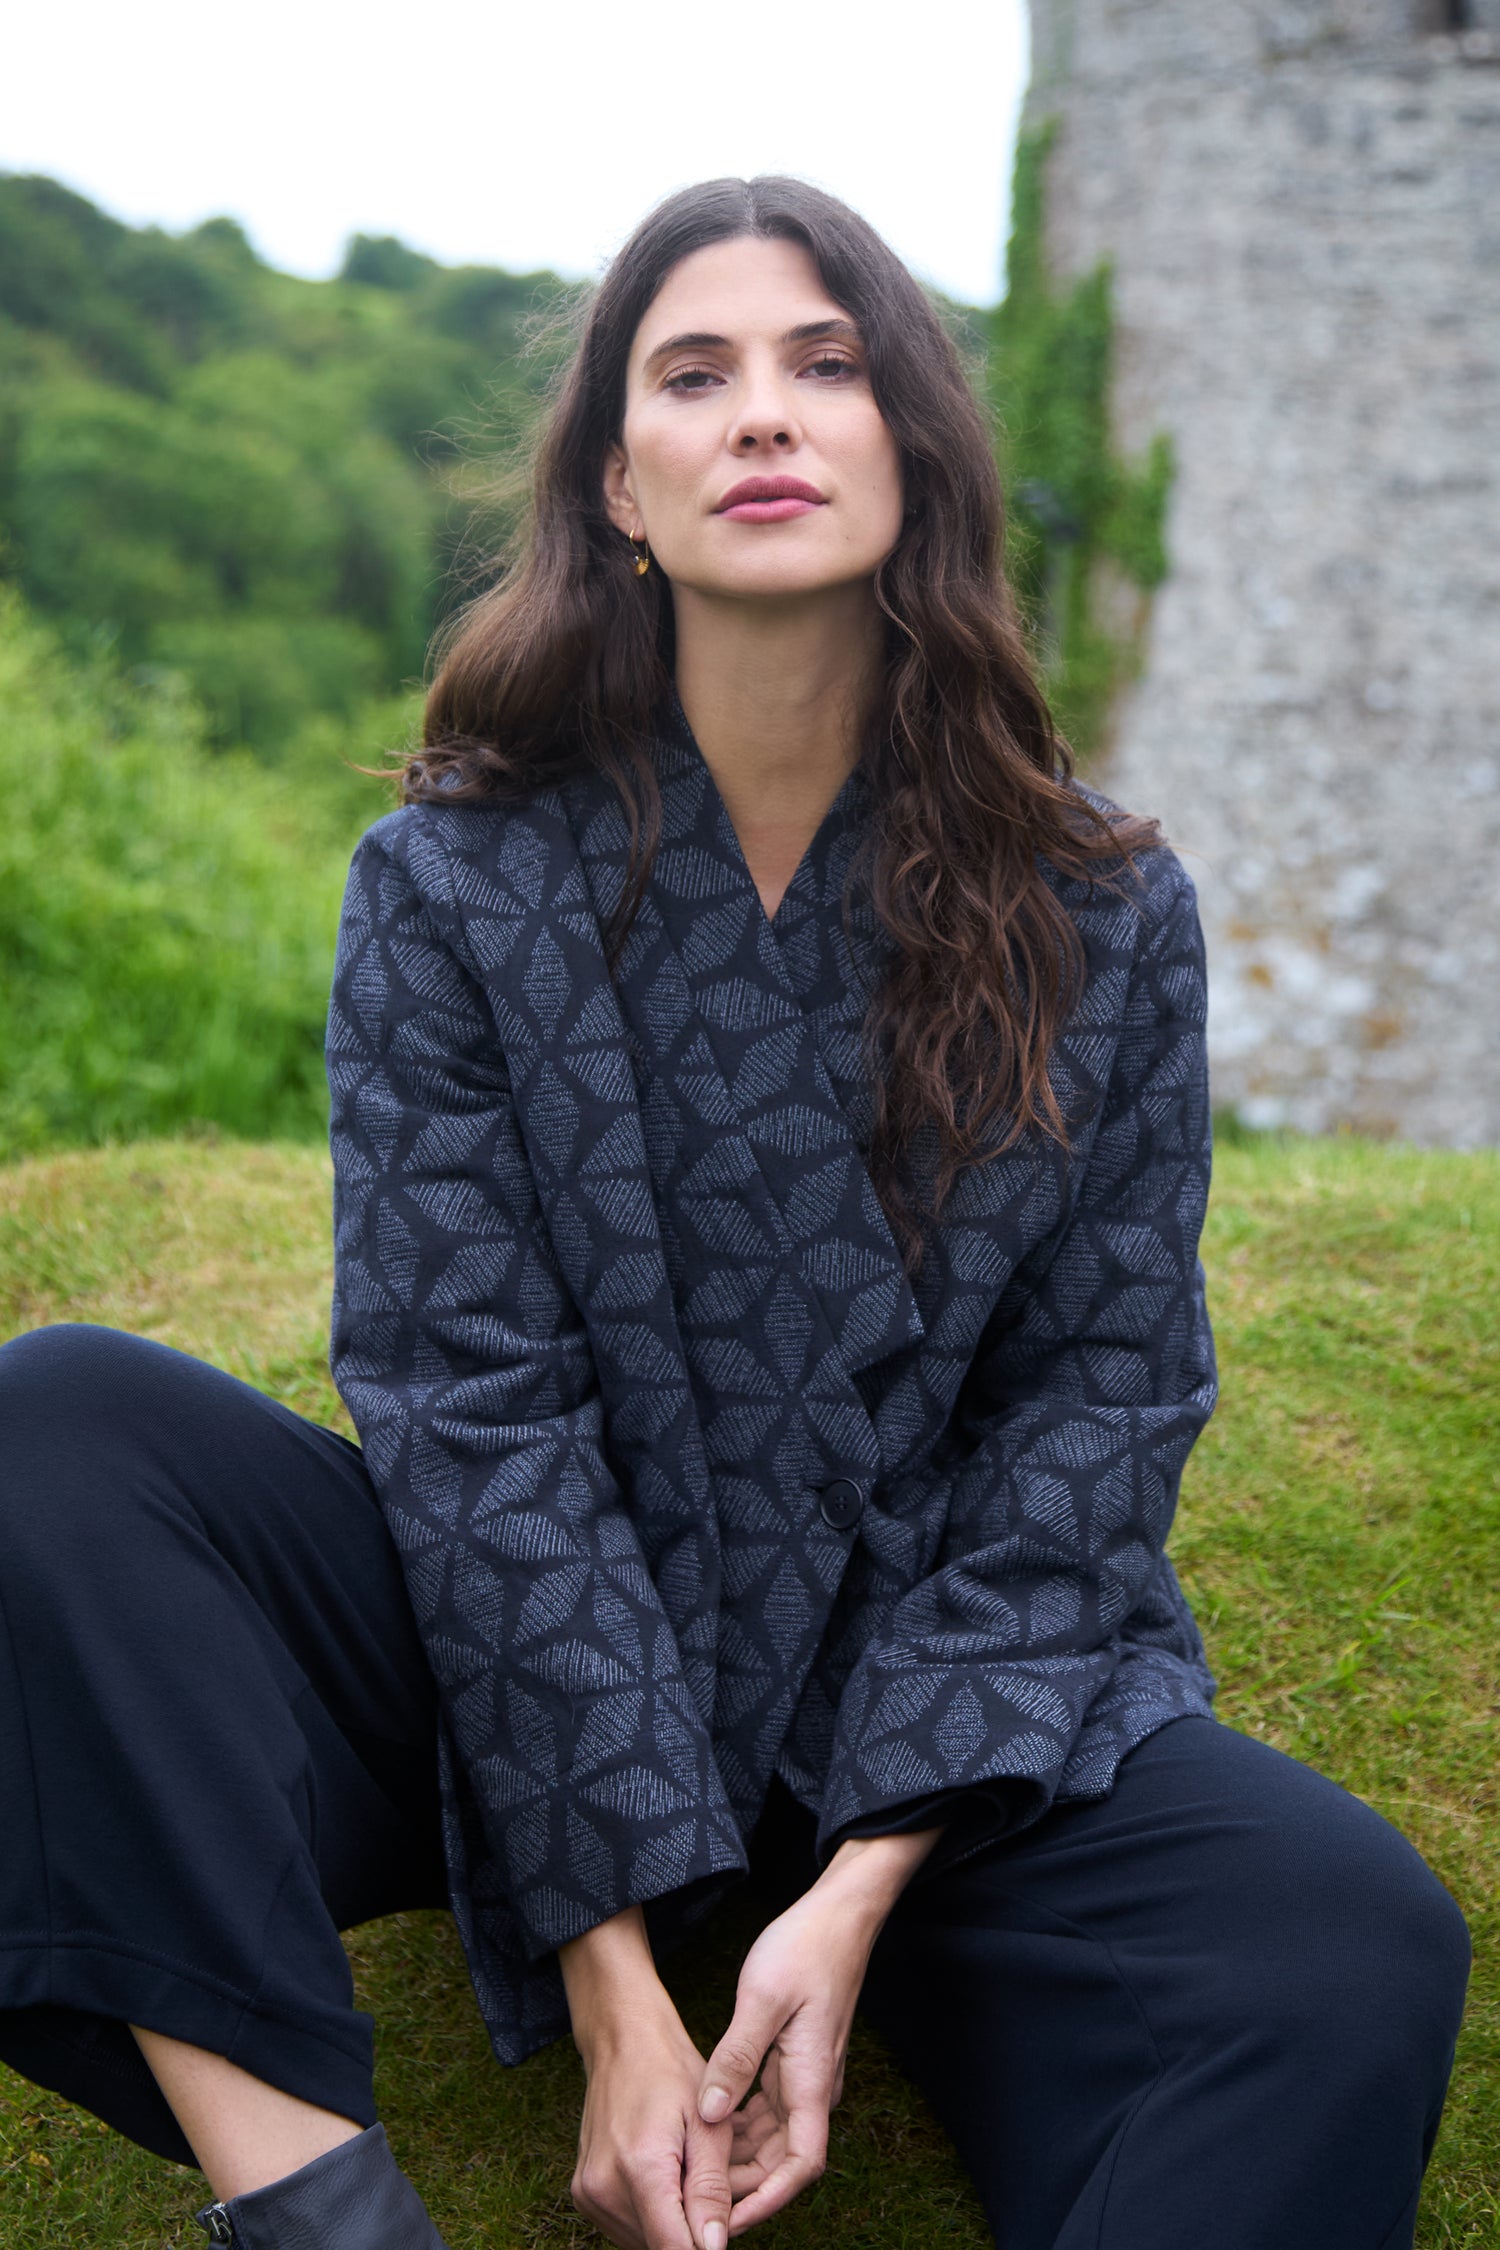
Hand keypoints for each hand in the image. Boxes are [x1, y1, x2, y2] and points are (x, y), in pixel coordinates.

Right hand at [561, 1907, 732, 2249]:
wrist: (622, 2038)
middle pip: (659, 2248)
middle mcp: (603, 2187)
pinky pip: (627, 2228)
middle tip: (714, 2194)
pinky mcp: (583, 2193)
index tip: (723, 2234)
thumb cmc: (672, 2071)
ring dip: (673, 2227)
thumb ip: (711, 2189)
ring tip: (691, 2180)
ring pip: (643, 2243)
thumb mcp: (708, 2123)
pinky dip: (653, 2217)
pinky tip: (669, 2180)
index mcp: (640, 2167)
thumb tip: (715, 2249)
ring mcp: (587, 2193)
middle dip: (693, 2235)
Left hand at [698, 1828, 940, 2234]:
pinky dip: (739, 2125)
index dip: (768, 2200)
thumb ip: (735, 2058)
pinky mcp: (795, 2063)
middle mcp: (813, 2090)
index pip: (799, 2165)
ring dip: (737, 2157)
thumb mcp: (761, 1997)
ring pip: (771, 2138)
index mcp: (812, 2082)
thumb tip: (706, 2115)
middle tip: (693, 2201)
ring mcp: (805, 2078)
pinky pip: (766, 2110)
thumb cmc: (804, 1949)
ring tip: (691, 2172)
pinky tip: (705, 2127)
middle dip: (742, 2187)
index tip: (730, 2223)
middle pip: (780, 2161)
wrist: (839, 1916)